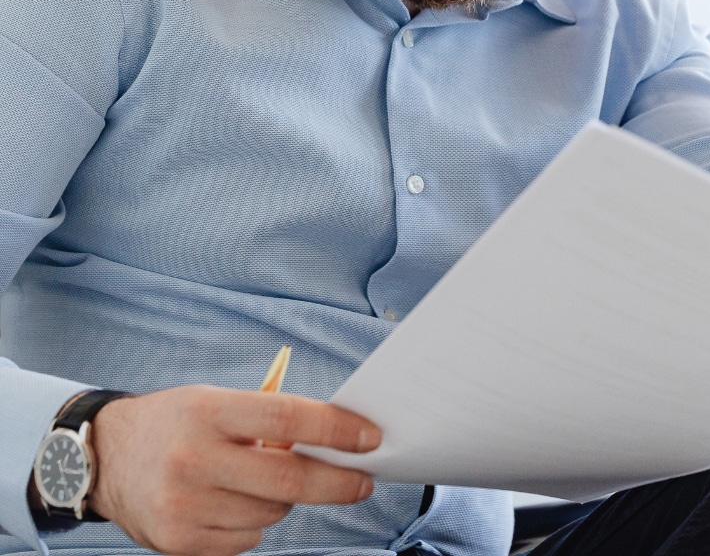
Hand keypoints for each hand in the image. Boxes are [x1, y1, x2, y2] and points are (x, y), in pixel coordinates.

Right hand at [88, 386, 380, 555]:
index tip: (371, 438)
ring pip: (272, 512)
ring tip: (259, 479)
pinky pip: (247, 539)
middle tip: (364, 481)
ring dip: (284, 499)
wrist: (106, 457)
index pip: (288, 418)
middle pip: (288, 479)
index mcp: (210, 411)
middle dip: (338, 482)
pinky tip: (232, 502)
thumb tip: (336, 439)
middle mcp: (194, 459)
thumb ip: (269, 419)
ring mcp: (183, 505)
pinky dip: (254, 523)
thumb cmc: (179, 421)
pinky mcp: (176, 543)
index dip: (336, 430)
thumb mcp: (217, 401)